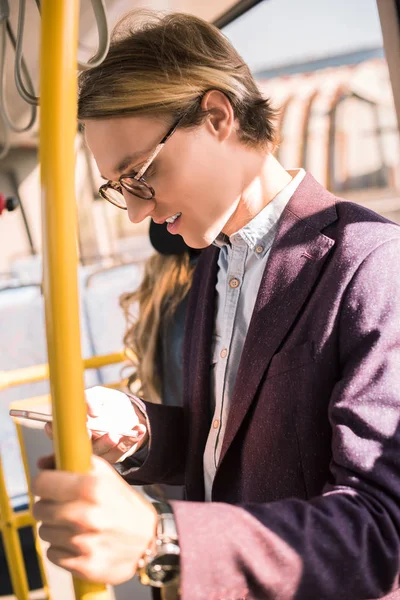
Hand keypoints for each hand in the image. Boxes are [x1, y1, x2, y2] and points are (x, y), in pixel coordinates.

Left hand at [32, 454, 156, 584]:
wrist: (148, 540)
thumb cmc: (123, 504)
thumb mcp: (105, 474)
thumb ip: (74, 462)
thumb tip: (43, 462)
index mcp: (91, 487)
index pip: (41, 483)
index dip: (44, 484)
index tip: (49, 487)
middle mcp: (85, 516)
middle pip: (39, 509)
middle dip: (49, 506)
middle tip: (65, 506)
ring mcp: (83, 543)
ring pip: (44, 532)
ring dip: (56, 528)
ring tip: (76, 525)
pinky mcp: (83, 565)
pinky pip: (52, 554)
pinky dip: (62, 548)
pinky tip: (79, 541)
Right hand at [45, 386, 148, 462]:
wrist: (128, 413)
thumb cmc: (107, 403)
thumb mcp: (99, 395)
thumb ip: (91, 398)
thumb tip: (89, 409)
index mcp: (71, 427)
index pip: (56, 432)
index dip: (55, 431)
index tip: (57, 426)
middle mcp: (81, 443)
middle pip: (79, 445)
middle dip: (84, 439)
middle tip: (90, 432)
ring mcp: (97, 453)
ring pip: (100, 452)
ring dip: (108, 443)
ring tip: (115, 434)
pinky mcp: (113, 457)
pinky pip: (121, 451)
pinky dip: (131, 440)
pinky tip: (139, 429)